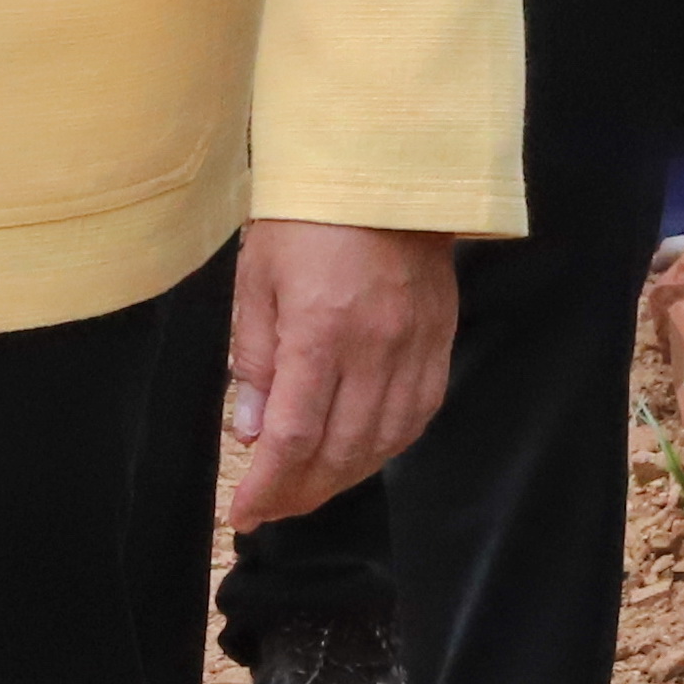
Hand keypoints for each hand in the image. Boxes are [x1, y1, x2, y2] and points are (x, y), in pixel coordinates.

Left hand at [223, 220, 457, 526]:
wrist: (381, 168)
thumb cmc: (307, 216)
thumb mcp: (258, 277)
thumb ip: (255, 358)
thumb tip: (251, 433)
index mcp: (318, 333)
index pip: (292, 439)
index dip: (268, 488)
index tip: (245, 515)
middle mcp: (372, 351)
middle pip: (339, 452)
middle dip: (301, 492)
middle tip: (273, 507)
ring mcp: (413, 349)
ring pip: (382, 444)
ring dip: (343, 478)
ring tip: (309, 488)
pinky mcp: (439, 342)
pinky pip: (418, 416)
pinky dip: (387, 447)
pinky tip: (362, 455)